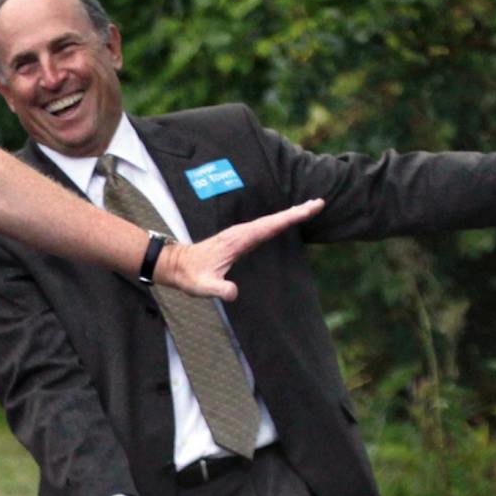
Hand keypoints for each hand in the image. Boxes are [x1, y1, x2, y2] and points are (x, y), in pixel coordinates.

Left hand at [162, 200, 325, 301]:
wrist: (176, 265)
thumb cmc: (190, 276)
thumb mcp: (202, 287)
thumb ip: (218, 289)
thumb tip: (234, 293)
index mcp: (238, 240)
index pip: (269, 226)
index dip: (290, 217)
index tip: (309, 208)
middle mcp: (241, 233)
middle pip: (274, 219)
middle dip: (297, 211)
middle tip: (319, 203)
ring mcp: (240, 234)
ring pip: (270, 221)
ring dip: (290, 214)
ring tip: (310, 208)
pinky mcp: (239, 238)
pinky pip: (264, 227)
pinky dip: (279, 222)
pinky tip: (287, 221)